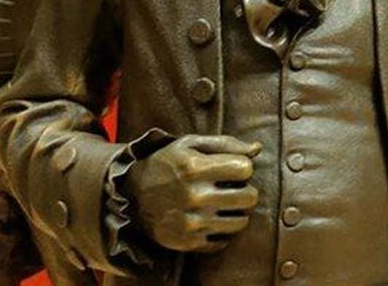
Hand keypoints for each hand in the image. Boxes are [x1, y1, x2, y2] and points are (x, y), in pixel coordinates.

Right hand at [126, 135, 261, 252]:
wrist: (130, 196)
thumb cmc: (166, 164)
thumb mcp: (190, 145)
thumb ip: (226, 144)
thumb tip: (257, 149)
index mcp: (195, 168)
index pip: (246, 168)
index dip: (242, 166)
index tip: (232, 168)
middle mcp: (194, 197)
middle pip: (250, 197)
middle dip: (245, 190)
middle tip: (231, 188)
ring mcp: (192, 223)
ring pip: (241, 222)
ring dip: (236, 212)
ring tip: (222, 204)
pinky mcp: (189, 242)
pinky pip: (225, 240)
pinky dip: (222, 230)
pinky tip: (211, 219)